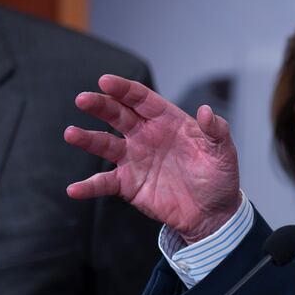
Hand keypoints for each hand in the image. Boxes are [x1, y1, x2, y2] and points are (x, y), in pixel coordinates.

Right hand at [64, 74, 241, 242]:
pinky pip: (104, 183)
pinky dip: (89, 186)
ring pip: (105, 144)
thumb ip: (216, 131)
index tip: (105, 81)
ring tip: (71, 134)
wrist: (212, 213)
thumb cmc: (218, 177)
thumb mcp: (223, 152)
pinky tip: (75, 188)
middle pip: (118, 115)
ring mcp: (134, 159)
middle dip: (100, 105)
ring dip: (87, 139)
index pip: (141, 99)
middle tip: (83, 99)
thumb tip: (207, 111)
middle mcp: (145, 136)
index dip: (124, 89)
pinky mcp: (128, 184)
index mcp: (167, 121)